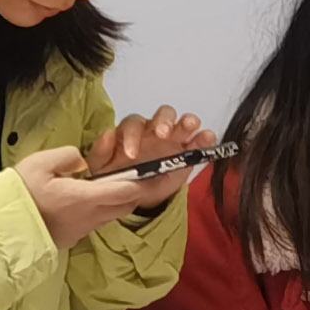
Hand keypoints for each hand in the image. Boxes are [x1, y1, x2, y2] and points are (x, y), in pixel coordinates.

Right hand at [12, 144, 168, 247]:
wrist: (3, 230)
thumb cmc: (20, 195)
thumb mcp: (40, 163)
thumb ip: (67, 156)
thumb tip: (82, 160)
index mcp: (87, 197)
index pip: (127, 189)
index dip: (144, 180)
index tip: (156, 170)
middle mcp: (91, 216)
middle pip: (126, 204)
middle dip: (136, 190)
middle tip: (141, 175)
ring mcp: (83, 229)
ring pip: (114, 214)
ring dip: (120, 200)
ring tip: (117, 184)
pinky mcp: (74, 237)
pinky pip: (98, 221)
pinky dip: (104, 209)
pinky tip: (92, 199)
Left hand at [91, 105, 210, 187]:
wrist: (134, 195)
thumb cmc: (118, 176)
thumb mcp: (102, 168)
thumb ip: (101, 152)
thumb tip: (108, 134)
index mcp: (132, 132)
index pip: (134, 124)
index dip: (133, 136)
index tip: (132, 155)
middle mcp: (154, 130)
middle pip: (162, 114)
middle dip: (164, 121)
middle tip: (163, 134)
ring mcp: (173, 139)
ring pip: (181, 121)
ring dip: (186, 122)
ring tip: (190, 127)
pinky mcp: (187, 152)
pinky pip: (198, 140)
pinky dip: (204, 137)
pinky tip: (208, 138)